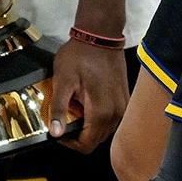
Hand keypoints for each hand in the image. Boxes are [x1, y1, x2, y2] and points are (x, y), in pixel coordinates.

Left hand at [50, 39, 128, 153]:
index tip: (60, 128)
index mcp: (101, 112)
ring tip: (78, 105)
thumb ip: (59, 109)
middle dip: (79, 132)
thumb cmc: (81, 55)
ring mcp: (123, 105)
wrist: (101, 35)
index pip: (86, 145)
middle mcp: (116, 113)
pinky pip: (112, 118)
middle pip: (96, 139)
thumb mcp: (63, 80)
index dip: (70, 142)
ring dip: (90, 124)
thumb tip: (55, 133)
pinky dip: (100, 115)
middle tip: (67, 114)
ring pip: (104, 130)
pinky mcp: (125, 97)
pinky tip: (90, 99)